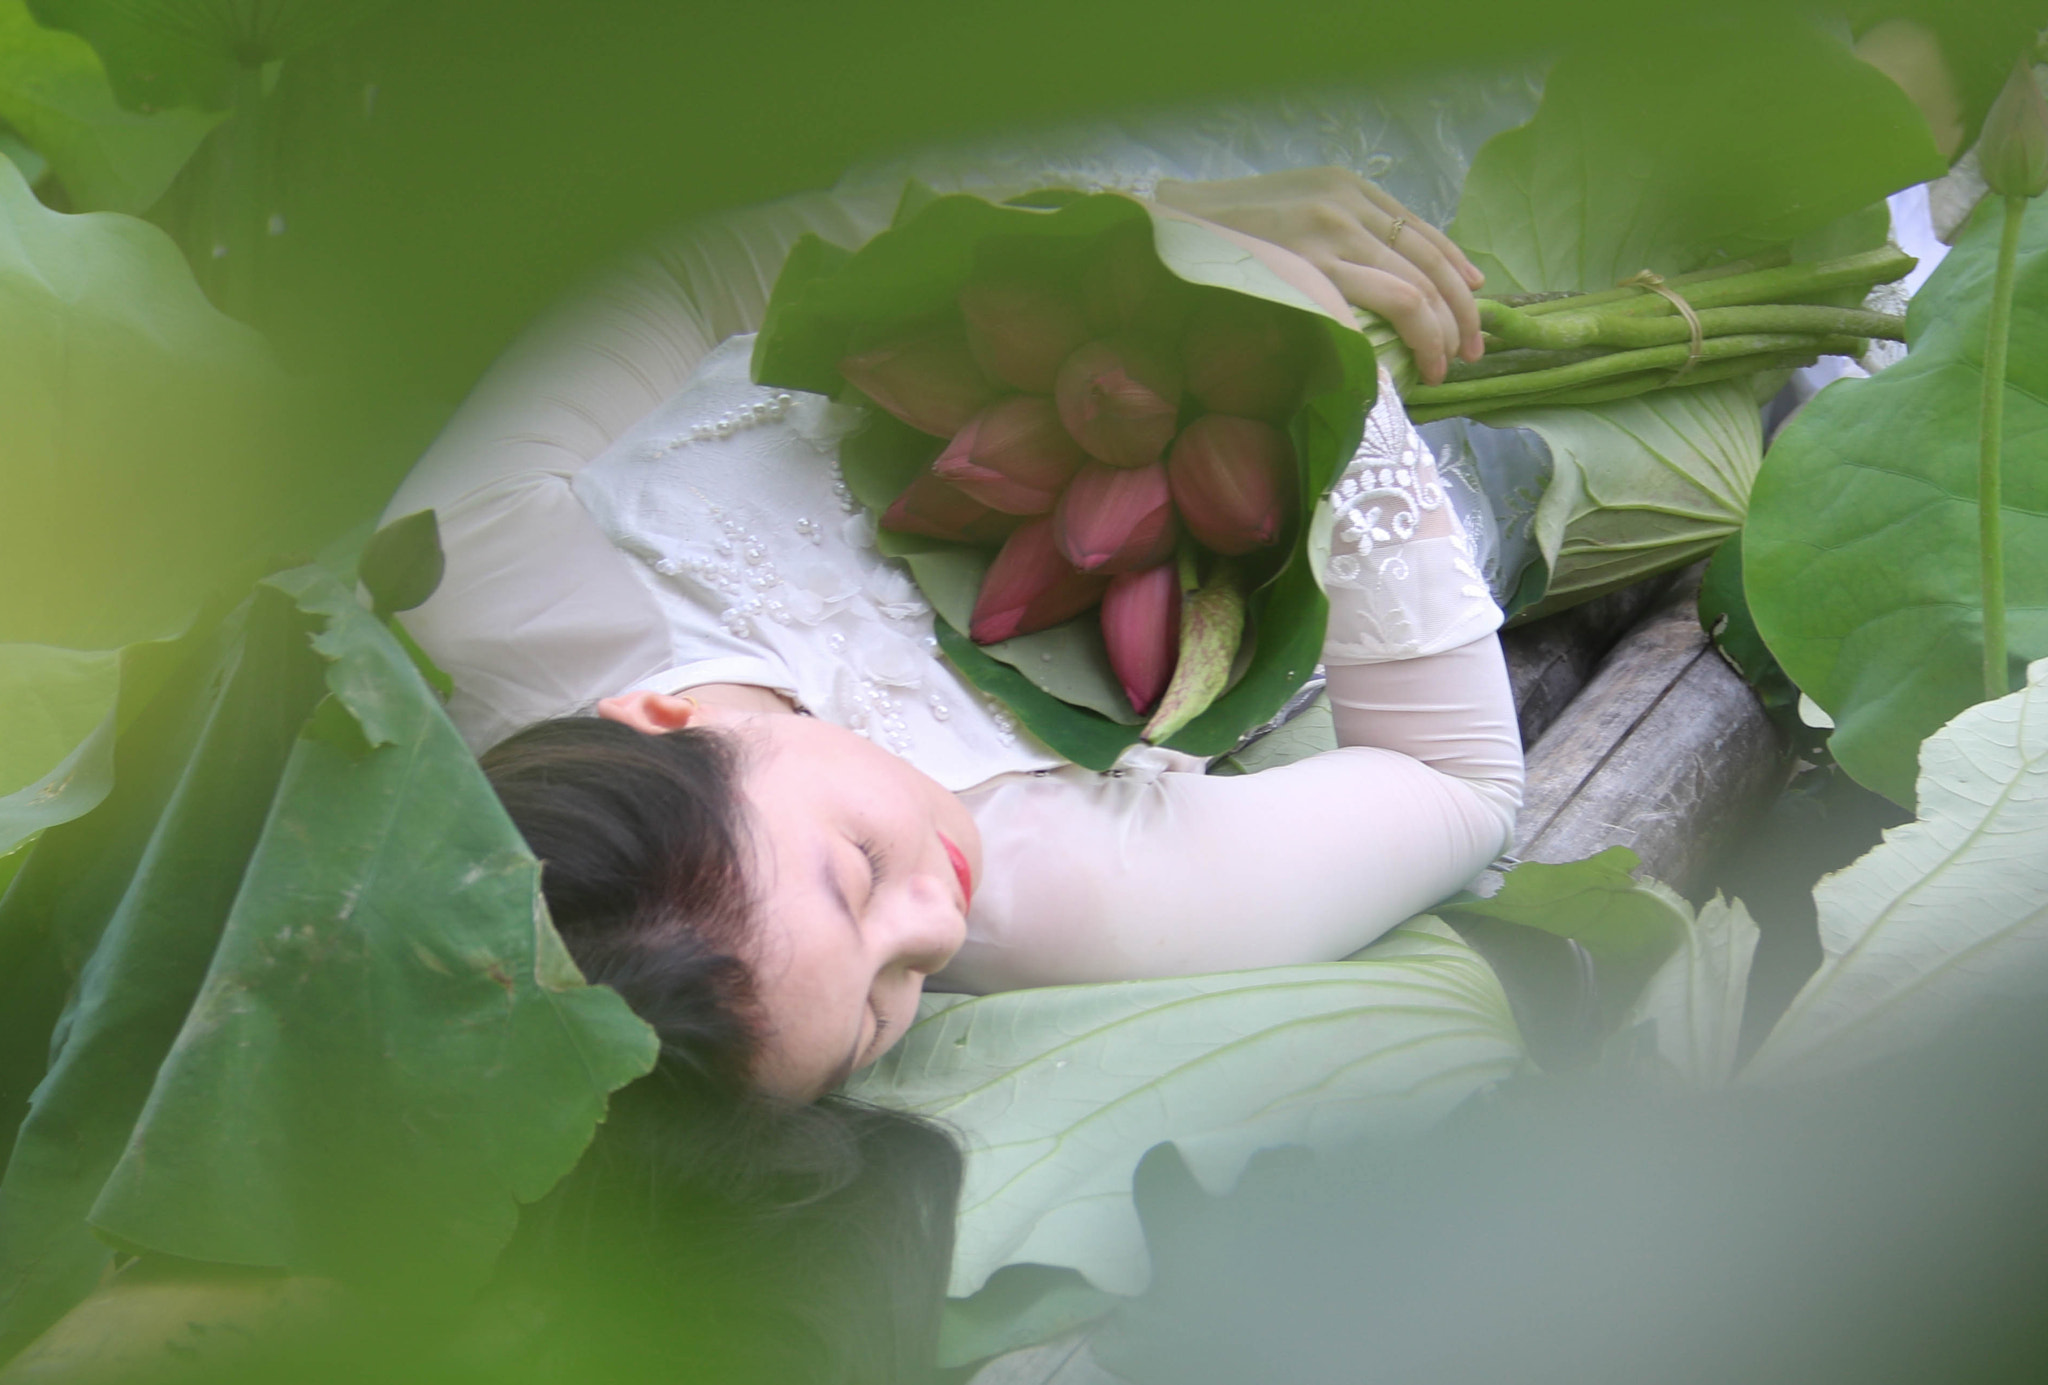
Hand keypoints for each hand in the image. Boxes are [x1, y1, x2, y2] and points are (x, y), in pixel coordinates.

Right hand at [1153, 168, 1484, 384]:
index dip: (1457, 272)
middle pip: (1430, 265)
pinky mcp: (1309, 271)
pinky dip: (1403, 341)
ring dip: (1438, 336)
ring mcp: (1328, 238)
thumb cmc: (1224, 230)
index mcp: (1347, 187)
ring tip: (1442, 368)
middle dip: (1461, 315)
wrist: (1168, 227)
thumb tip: (1380, 278)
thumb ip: (1336, 228)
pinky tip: (1408, 369)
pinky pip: (1378, 311)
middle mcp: (1346, 205)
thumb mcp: (1292, 206)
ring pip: (1414, 292)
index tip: (1474, 303)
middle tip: (1470, 352)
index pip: (1423, 232)